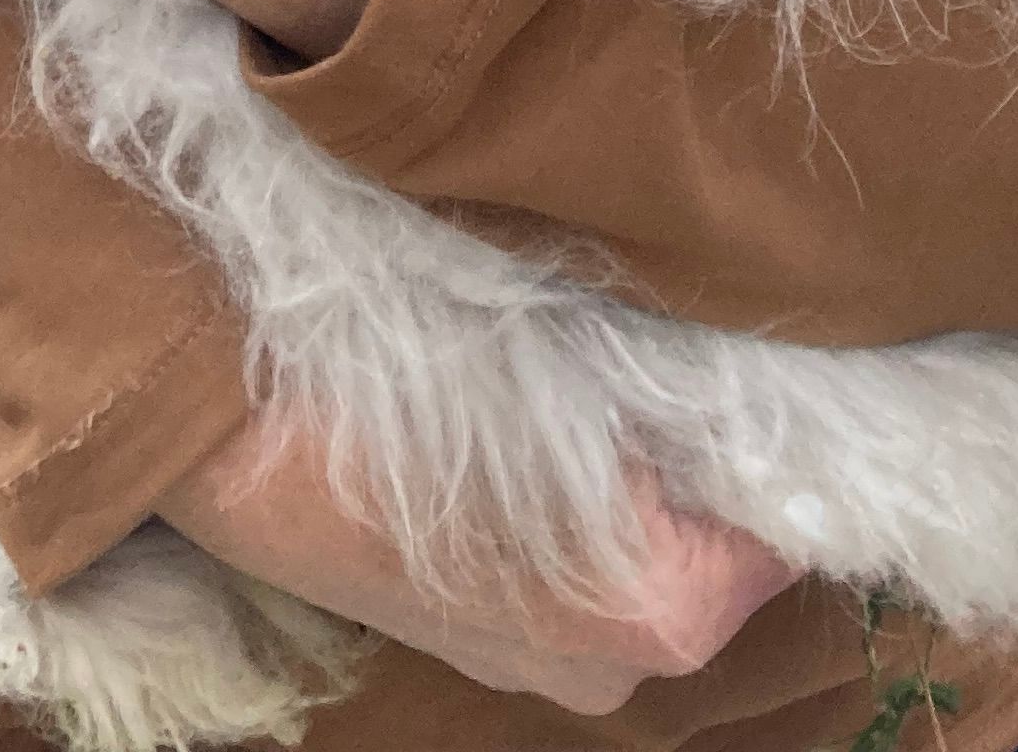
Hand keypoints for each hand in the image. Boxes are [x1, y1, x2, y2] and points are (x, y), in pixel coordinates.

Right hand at [162, 404, 794, 709]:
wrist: (229, 436)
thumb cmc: (394, 388)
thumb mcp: (554, 354)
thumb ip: (676, 384)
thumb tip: (767, 354)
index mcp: (664, 611)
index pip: (788, 518)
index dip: (766, 422)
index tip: (735, 344)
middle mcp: (622, 672)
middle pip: (722, 545)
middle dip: (702, 456)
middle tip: (658, 345)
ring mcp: (550, 673)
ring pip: (654, 558)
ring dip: (639, 479)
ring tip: (585, 372)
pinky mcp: (490, 648)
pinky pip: (585, 574)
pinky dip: (579, 510)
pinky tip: (531, 424)